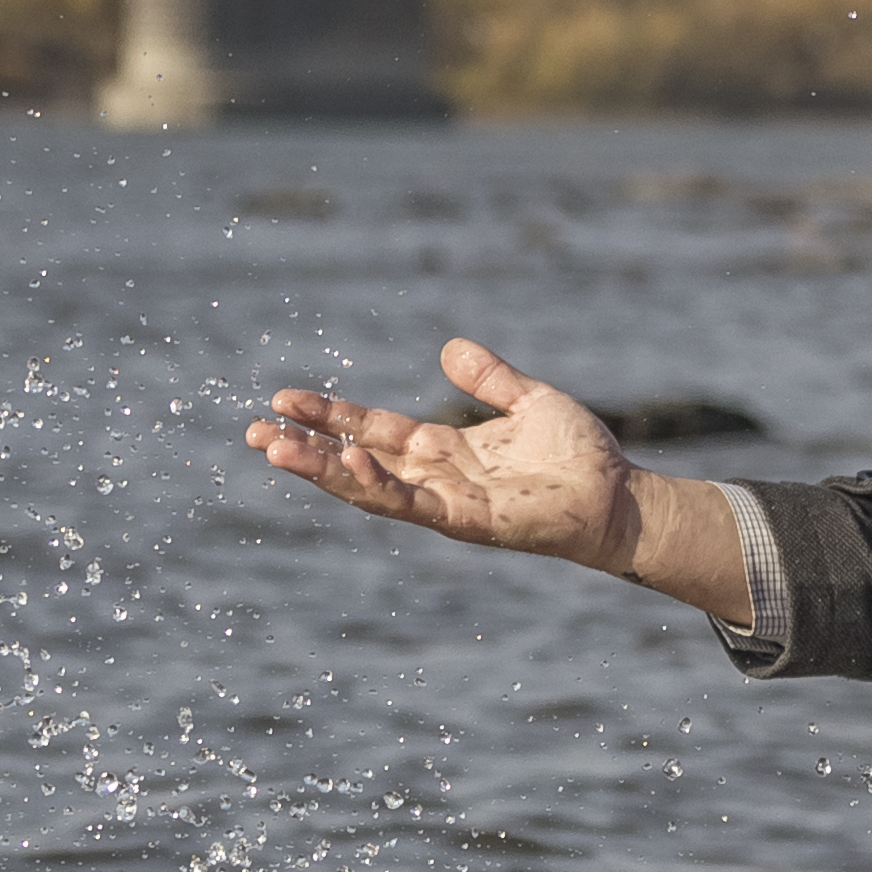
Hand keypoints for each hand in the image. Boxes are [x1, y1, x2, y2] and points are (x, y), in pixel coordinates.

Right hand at [249, 336, 641, 569]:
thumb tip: (450, 349)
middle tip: (251, 433)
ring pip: (368, 487)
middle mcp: (435, 479)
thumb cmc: (580, 457)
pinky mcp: (467, 522)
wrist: (620, 497)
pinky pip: (411, 503)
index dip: (329, 416)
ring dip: (321, 470)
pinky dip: (375, 483)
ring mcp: (447, 504)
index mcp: (443, 450)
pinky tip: (345, 459)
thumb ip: (490, 379)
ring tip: (274, 448)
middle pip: (355, 461)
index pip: (371, 430)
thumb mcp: (528, 402)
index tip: (282, 400)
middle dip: (304, 449)